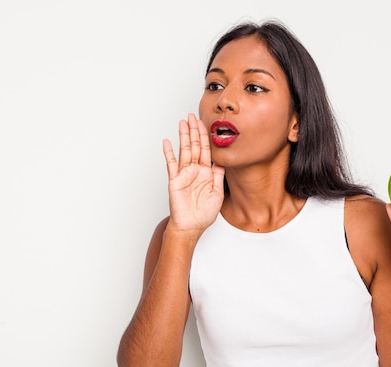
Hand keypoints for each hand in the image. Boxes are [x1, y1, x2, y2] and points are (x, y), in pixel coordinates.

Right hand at [163, 113, 224, 234]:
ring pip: (185, 150)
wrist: (191, 226)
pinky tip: (167, 142)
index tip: (206, 124)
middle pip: (195, 146)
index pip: (207, 150)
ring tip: (183, 122)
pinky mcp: (175, 180)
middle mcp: (195, 171)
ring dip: (184, 136)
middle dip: (195, 130)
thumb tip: (223, 161)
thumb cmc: (204, 214)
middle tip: (193, 116)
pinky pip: (171, 163)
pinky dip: (169, 152)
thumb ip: (219, 176)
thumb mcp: (218, 194)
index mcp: (207, 173)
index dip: (207, 137)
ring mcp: (184, 174)